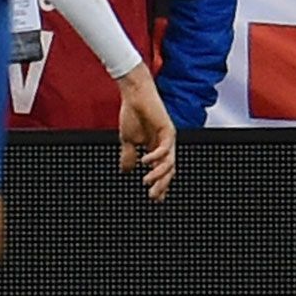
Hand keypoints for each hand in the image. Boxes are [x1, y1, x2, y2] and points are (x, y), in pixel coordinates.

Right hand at [116, 64, 175, 201]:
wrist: (134, 96)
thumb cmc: (132, 115)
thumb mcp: (127, 140)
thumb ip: (128, 156)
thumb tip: (126, 171)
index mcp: (156, 149)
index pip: (161, 171)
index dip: (160, 185)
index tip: (155, 199)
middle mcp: (165, 146)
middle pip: (169, 171)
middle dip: (161, 185)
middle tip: (153, 196)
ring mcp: (168, 139)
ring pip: (169, 163)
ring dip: (159, 174)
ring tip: (148, 182)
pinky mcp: (168, 130)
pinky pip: (165, 149)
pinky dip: (156, 157)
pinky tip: (145, 161)